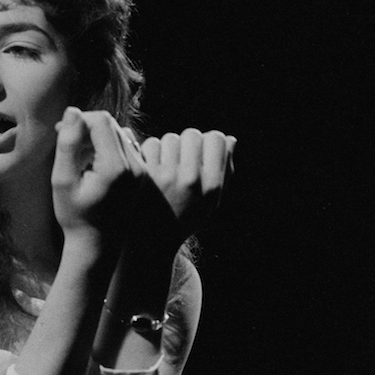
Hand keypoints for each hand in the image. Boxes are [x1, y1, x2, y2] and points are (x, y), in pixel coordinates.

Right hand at [51, 107, 146, 246]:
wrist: (98, 246)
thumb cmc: (74, 216)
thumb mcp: (62, 181)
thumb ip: (67, 145)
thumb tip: (73, 111)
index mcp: (115, 168)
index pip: (101, 121)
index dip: (79, 119)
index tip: (60, 131)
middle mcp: (134, 167)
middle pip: (112, 125)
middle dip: (87, 125)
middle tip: (66, 139)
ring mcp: (141, 172)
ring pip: (120, 134)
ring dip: (97, 136)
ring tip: (78, 153)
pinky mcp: (142, 176)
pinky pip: (126, 148)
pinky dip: (108, 147)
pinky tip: (92, 163)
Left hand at [133, 128, 235, 244]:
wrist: (150, 240)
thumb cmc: (184, 217)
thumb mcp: (211, 202)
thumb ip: (224, 171)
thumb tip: (230, 139)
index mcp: (211, 186)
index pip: (217, 139)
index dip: (210, 140)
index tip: (204, 150)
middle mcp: (190, 180)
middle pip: (192, 134)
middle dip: (188, 142)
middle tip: (183, 157)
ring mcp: (165, 177)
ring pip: (170, 139)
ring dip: (169, 148)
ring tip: (167, 166)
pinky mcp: (144, 175)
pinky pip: (151, 145)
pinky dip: (151, 154)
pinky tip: (153, 168)